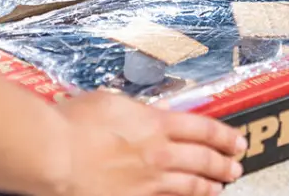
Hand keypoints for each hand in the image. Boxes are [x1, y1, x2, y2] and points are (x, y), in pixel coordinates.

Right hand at [40, 90, 245, 195]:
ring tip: (219, 187)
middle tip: (235, 167)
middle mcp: (159, 153)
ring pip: (190, 185)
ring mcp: (147, 181)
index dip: (224, 135)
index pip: (203, 128)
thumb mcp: (111, 101)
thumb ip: (137, 108)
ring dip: (209, 186)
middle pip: (203, 159)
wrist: (52, 153)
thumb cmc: (73, 122)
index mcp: (156, 123)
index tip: (236, 141)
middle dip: (223, 164)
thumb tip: (156, 110)